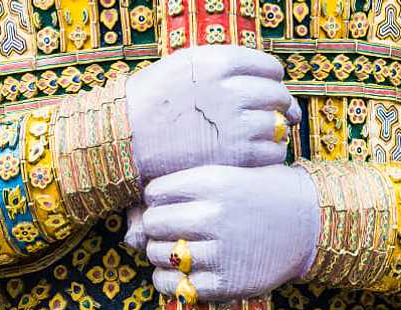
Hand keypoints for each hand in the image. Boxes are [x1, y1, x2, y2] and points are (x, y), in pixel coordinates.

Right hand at [126, 45, 300, 180]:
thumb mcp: (181, 67)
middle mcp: (230, 90)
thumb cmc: (150, 103)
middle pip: (277, 96)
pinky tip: (252, 155)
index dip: (271, 81)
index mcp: (218, 63)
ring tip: (259, 138)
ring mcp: (236, 124)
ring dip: (275, 131)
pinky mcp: (237, 156)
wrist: (122, 139)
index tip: (265, 91)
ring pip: (279, 125)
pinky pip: (272, 153)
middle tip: (270, 116)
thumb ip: (222, 67)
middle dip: (278, 106)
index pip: (268, 68)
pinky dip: (269, 154)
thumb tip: (265, 80)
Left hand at [133, 165, 319, 300]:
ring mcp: (221, 251)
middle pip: (151, 223)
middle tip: (170, 229)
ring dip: (160, 253)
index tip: (169, 203)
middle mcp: (215, 216)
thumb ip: (179, 189)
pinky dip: (168, 281)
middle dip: (154, 226)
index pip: (154, 192)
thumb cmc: (256, 194)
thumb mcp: (223, 176)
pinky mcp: (226, 283)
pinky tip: (180, 272)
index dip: (156, 199)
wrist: (310, 222)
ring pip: (157, 254)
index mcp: (213, 182)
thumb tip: (130, 217)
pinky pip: (172, 285)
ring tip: (178, 248)